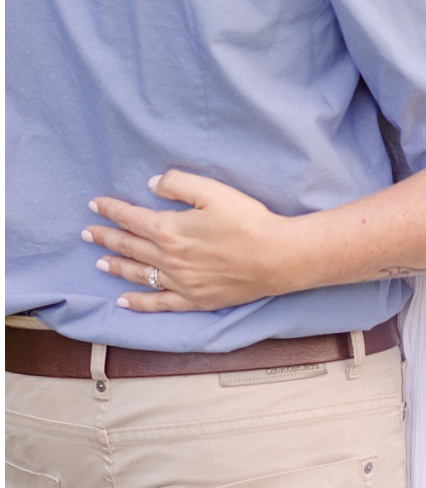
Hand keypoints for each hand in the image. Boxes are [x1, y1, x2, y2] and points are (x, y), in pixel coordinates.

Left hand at [84, 171, 293, 311]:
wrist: (276, 257)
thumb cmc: (249, 221)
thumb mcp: (215, 192)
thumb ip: (180, 184)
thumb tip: (153, 183)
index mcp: (170, 229)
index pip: (132, 218)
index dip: (111, 210)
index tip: (95, 205)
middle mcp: (167, 258)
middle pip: (129, 246)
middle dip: (106, 237)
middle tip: (87, 233)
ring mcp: (179, 282)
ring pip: (139, 274)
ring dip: (116, 266)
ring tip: (100, 263)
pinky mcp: (193, 299)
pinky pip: (158, 303)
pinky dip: (139, 302)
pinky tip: (124, 301)